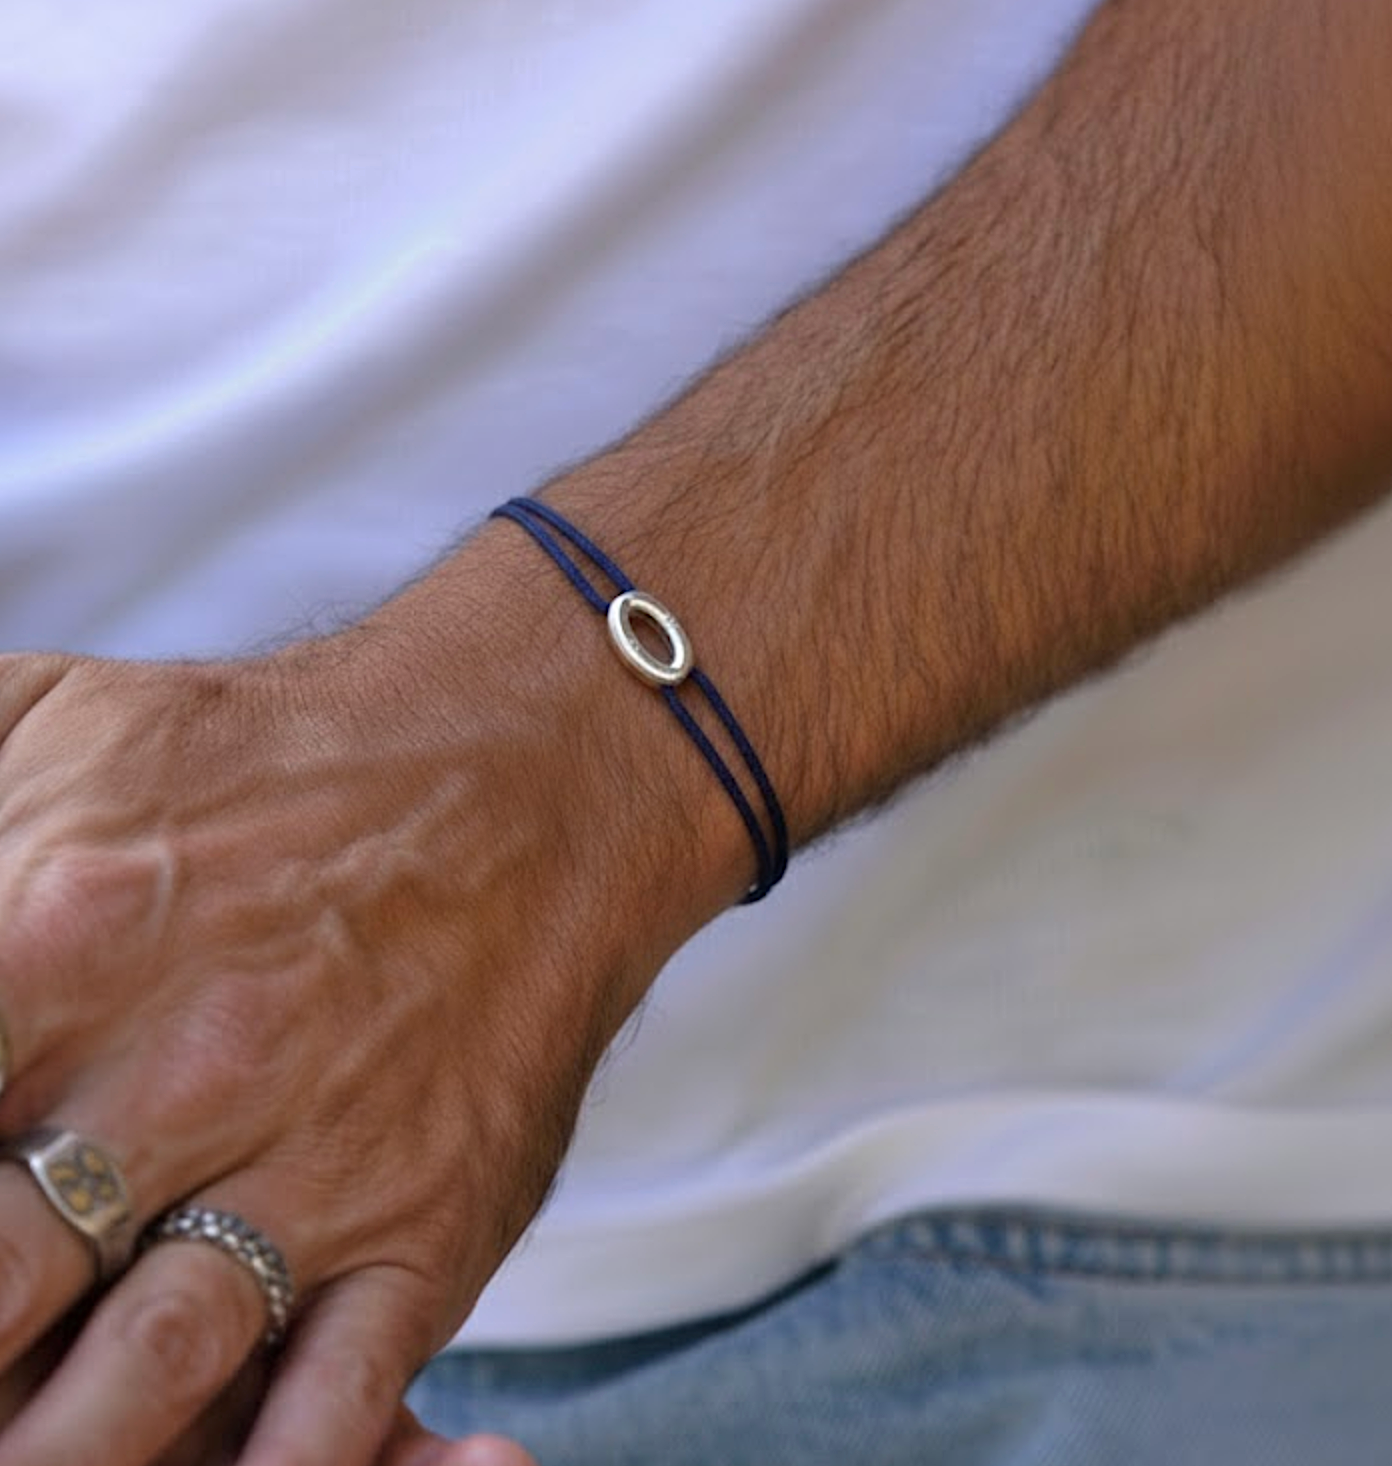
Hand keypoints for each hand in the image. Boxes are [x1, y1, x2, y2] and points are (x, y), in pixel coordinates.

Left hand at [0, 607, 700, 1465]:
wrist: (525, 768)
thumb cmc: (277, 756)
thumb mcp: (56, 716)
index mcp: (60, 926)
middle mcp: (183, 1062)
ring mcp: (319, 1152)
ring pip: (137, 1384)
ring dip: (53, 1448)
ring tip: (21, 1445)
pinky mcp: (429, 1213)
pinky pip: (334, 1402)